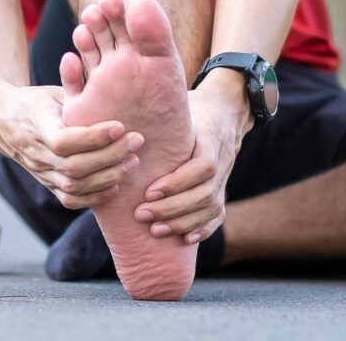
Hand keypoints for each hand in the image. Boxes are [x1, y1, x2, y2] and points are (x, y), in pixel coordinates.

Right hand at [0, 85, 143, 208]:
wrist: (4, 121)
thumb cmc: (36, 102)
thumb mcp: (53, 91)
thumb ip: (74, 87)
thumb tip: (96, 65)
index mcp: (36, 125)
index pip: (63, 140)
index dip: (93, 138)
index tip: (120, 126)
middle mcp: (36, 153)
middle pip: (74, 166)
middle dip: (110, 156)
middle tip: (137, 141)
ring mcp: (41, 172)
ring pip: (74, 185)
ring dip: (108, 177)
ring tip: (133, 161)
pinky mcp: (47, 185)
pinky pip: (70, 199)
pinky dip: (95, 197)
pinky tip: (116, 184)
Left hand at [133, 70, 252, 243]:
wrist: (225, 111)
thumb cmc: (191, 108)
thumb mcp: (179, 105)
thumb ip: (157, 112)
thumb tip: (120, 114)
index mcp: (211, 138)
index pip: (202, 166)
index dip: (177, 182)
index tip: (150, 191)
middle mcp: (223, 160)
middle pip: (205, 192)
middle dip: (172, 208)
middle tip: (141, 214)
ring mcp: (225, 178)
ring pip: (211, 207)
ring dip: (182, 222)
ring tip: (155, 229)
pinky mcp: (223, 190)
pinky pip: (219, 215)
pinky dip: (203, 230)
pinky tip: (184, 240)